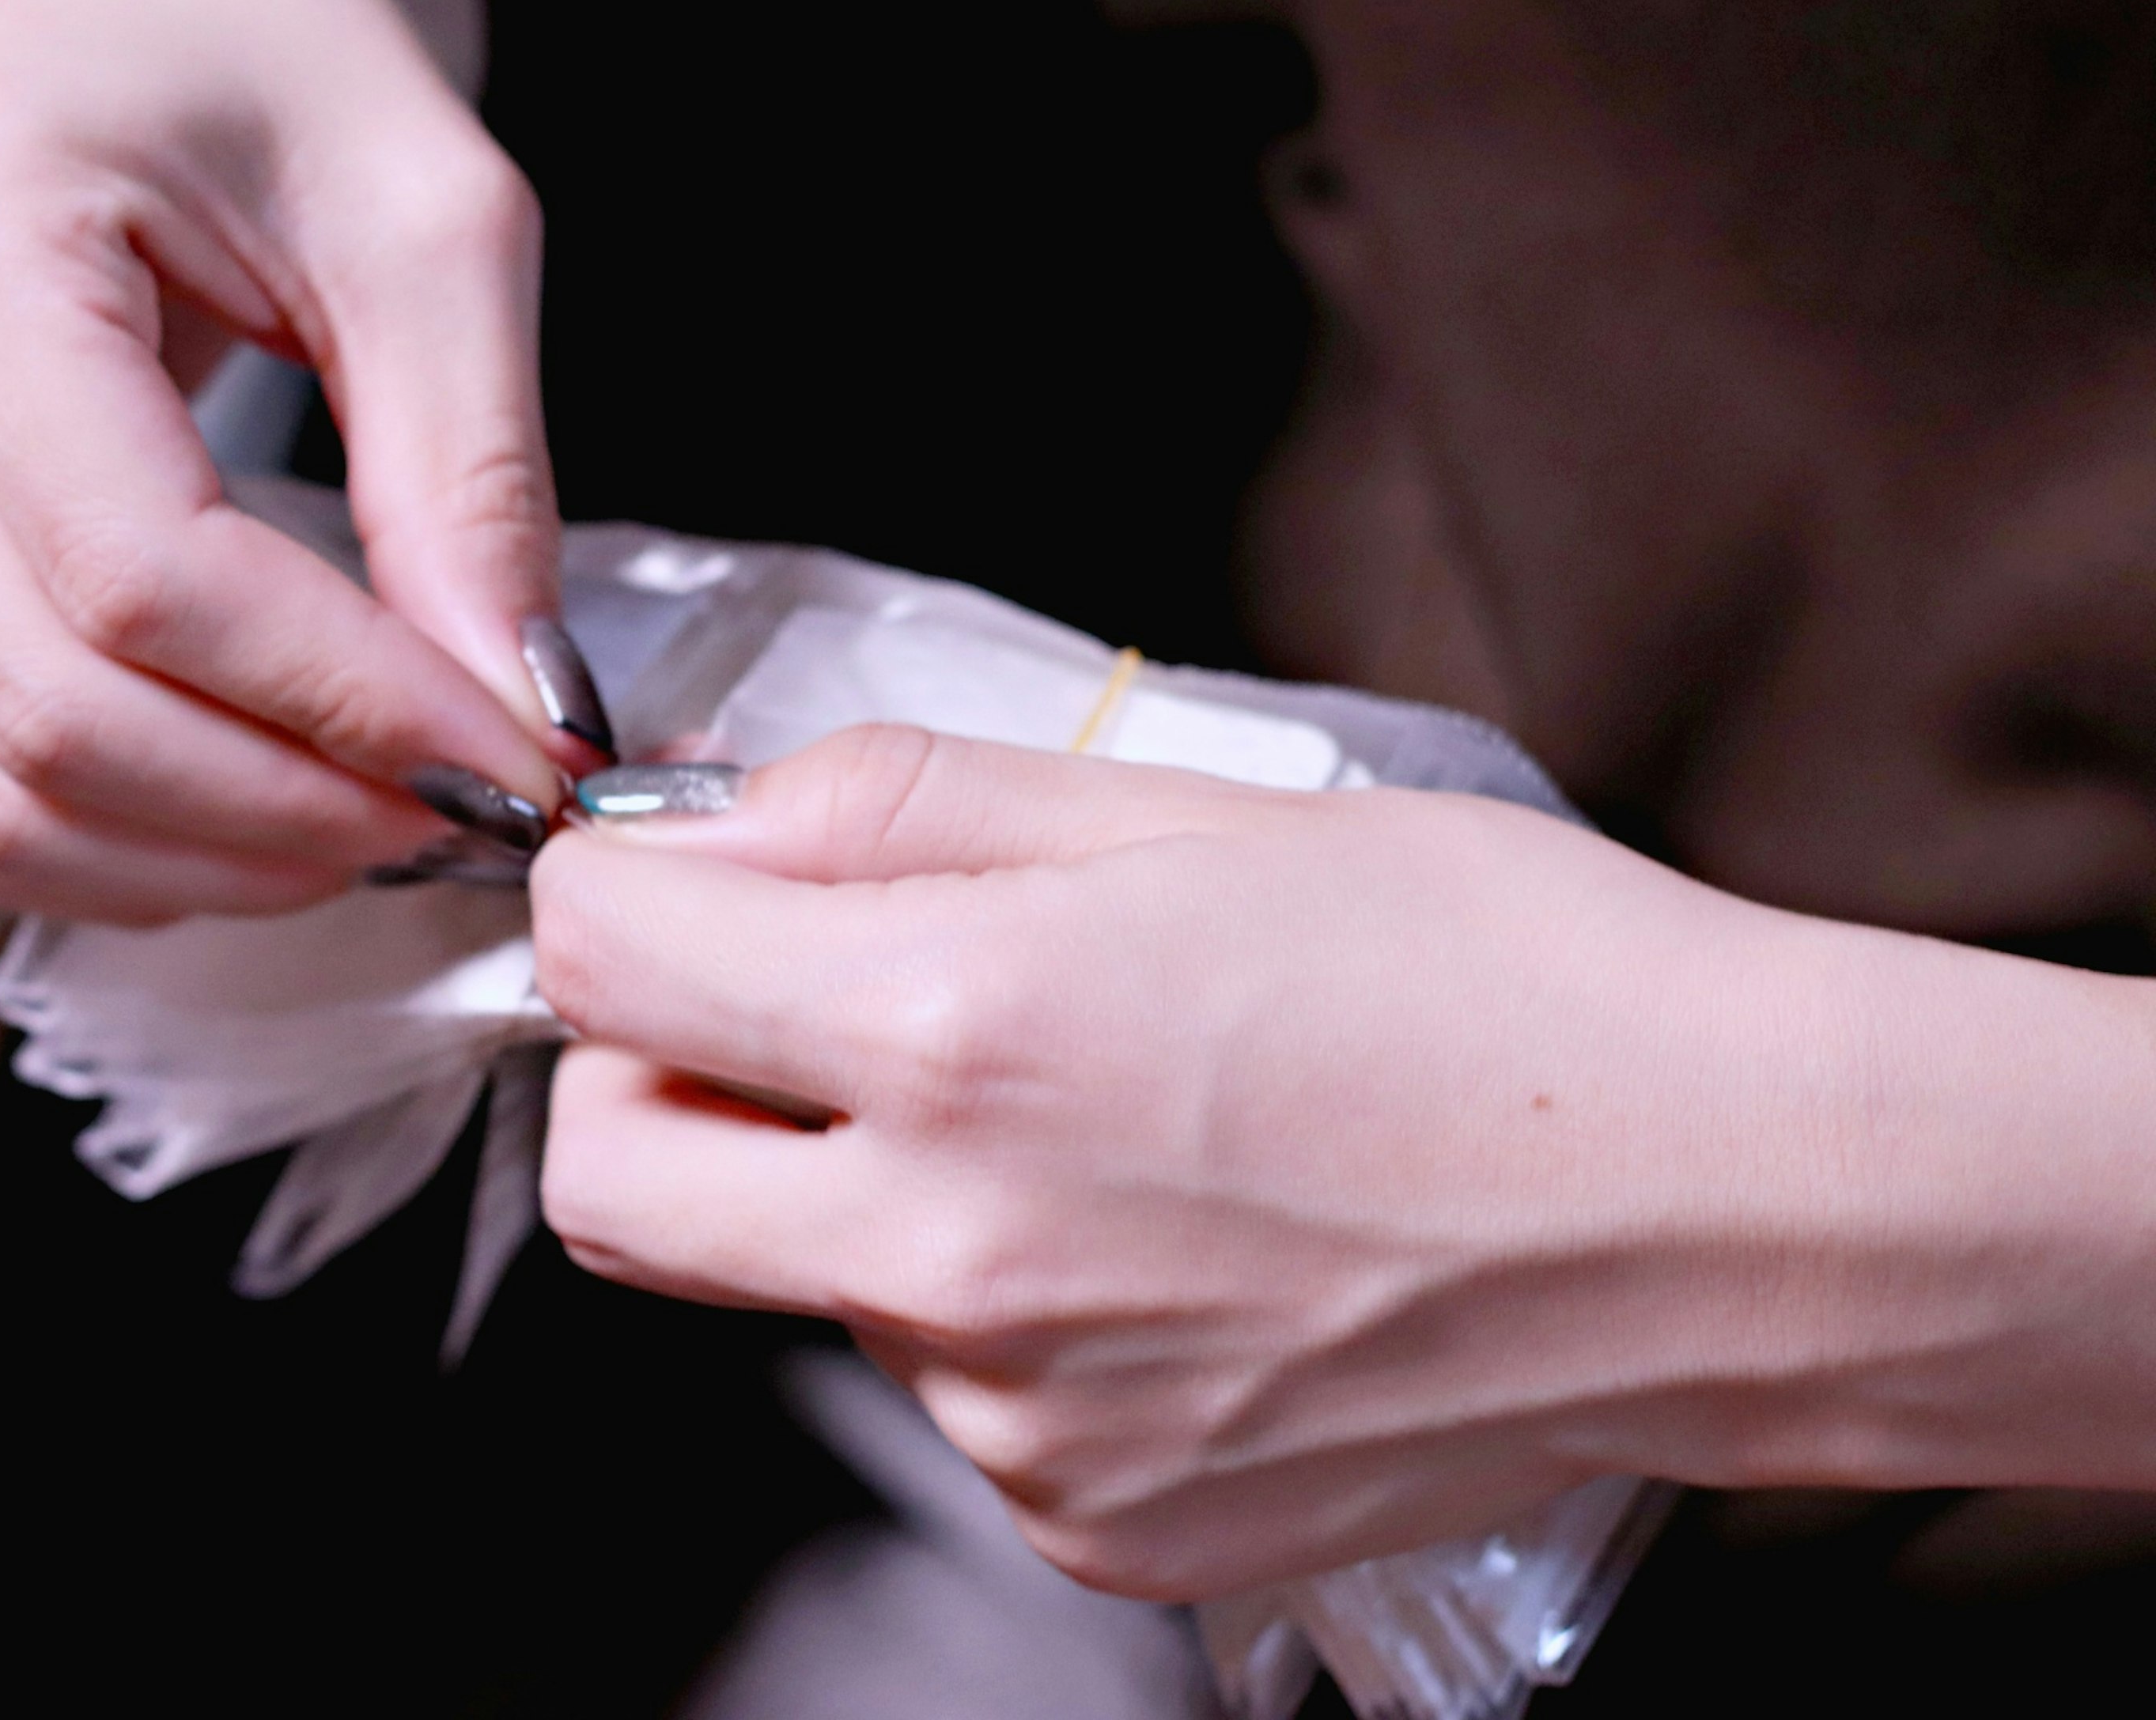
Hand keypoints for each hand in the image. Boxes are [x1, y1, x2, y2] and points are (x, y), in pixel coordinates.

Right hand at [0, 0, 589, 926]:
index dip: (340, 707)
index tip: (520, 765)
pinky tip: (265, 813)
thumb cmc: (291, 55)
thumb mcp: (437, 223)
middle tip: (471, 818)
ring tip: (383, 825)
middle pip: (39, 710)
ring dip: (201, 859)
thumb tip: (518, 731)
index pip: (135, 573)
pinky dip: (117, 846)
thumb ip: (472, 479)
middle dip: (282, 811)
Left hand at [533, 728, 2155, 1596]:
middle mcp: (955, 1254)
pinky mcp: (1092, 1522)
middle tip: (786, 1006)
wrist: (1731, 1210)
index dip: (612, 890)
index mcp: (961, 1032)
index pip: (595, 962)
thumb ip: (895, 804)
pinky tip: (1163, 1244)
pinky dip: (996, 1312)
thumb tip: (706, 827)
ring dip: (862, 1190)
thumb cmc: (1494, 977)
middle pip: (607, 1179)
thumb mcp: (1183, 810)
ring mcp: (1017, 1418)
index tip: (670, 875)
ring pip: (797, 1283)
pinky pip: (947, 1397)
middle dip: (648, 1073)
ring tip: (1088, 1123)